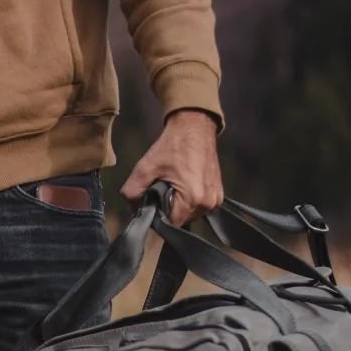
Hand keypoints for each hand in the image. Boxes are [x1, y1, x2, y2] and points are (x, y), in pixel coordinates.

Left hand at [121, 109, 223, 226]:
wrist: (195, 127)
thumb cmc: (172, 145)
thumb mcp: (145, 168)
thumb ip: (132, 192)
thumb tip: (132, 210)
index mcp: (192, 198)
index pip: (170, 224)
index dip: (158, 216)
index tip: (153, 202)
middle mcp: (208, 203)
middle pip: (180, 220)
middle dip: (169, 209)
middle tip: (163, 188)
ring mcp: (216, 199)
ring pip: (190, 215)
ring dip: (180, 205)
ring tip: (175, 184)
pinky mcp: (219, 194)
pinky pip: (199, 207)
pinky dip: (190, 200)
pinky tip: (184, 184)